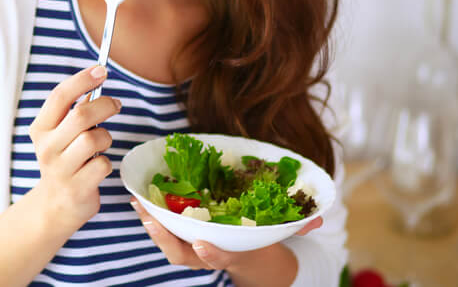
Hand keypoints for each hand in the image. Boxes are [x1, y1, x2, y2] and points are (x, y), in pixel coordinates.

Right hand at [28, 65, 121, 231]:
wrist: (55, 206)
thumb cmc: (64, 161)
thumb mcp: (61, 135)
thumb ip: (74, 111)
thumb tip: (96, 81)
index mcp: (41, 129)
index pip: (60, 96)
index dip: (82, 79)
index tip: (102, 70)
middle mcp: (47, 147)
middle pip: (81, 115)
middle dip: (104, 105)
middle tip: (116, 104)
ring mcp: (60, 169)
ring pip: (93, 139)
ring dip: (106, 137)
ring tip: (102, 144)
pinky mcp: (76, 188)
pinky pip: (102, 164)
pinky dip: (105, 163)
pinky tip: (97, 168)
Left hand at [130, 198, 321, 270]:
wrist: (249, 259)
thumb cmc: (260, 240)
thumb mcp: (279, 234)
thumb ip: (297, 225)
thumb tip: (319, 216)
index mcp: (233, 254)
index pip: (221, 257)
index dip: (211, 253)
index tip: (202, 244)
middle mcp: (209, 254)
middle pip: (183, 255)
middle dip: (166, 240)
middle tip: (152, 221)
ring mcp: (193, 248)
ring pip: (169, 245)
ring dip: (152, 226)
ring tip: (138, 205)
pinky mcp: (182, 237)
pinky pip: (163, 230)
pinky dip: (150, 216)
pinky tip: (138, 197)